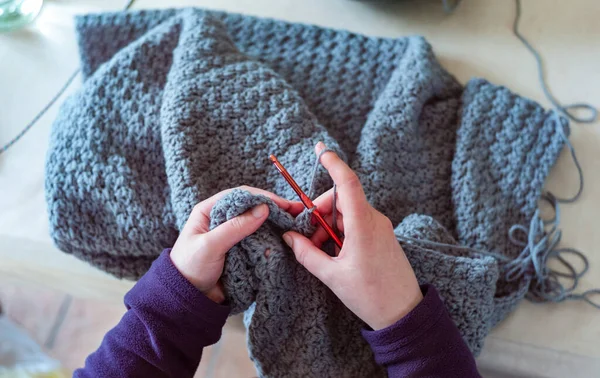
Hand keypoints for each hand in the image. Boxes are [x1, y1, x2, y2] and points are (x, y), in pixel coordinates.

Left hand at [171, 186, 303, 302]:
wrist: (187, 298)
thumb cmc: (190, 268)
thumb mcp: (210, 246)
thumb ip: (235, 227)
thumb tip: (263, 209)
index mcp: (209, 211)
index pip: (240, 196)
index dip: (263, 196)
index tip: (282, 204)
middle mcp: (222, 219)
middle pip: (252, 208)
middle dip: (274, 209)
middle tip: (296, 212)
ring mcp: (233, 235)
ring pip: (258, 224)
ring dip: (275, 225)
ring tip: (294, 225)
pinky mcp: (241, 250)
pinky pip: (259, 241)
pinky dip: (271, 240)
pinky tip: (284, 241)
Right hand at [282, 143, 422, 329]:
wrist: (403, 313)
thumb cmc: (370, 295)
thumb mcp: (331, 275)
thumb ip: (306, 253)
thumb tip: (289, 237)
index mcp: (363, 225)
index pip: (348, 183)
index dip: (333, 162)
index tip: (320, 149)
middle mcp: (374, 219)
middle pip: (340, 198)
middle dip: (318, 212)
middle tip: (306, 237)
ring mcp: (380, 227)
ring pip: (346, 211)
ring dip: (328, 225)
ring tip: (319, 252)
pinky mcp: (381, 235)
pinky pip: (356, 222)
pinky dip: (340, 231)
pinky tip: (334, 253)